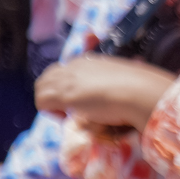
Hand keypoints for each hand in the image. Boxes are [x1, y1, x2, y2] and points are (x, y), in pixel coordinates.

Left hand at [34, 54, 172, 131]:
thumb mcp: (127, 80)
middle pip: (48, 77)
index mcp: (87, 61)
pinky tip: (66, 117)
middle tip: (69, 111)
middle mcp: (73, 66)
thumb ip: (120, 82)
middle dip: (54, 94)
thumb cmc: (139, 88)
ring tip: (67, 115)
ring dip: (50, 103)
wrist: (139, 92)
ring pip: (40, 88)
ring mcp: (67, 79)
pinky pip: (40, 101)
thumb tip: (132, 82)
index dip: (68, 87)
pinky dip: (49, 112)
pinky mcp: (63, 94)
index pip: (65, 71)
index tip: (82, 103)